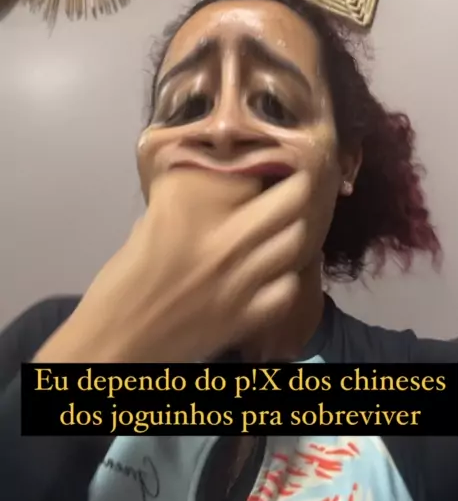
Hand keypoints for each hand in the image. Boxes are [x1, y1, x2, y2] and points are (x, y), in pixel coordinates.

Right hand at [34, 169, 310, 363]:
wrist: (118, 340)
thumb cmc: (125, 280)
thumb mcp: (151, 221)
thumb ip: (192, 198)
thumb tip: (230, 180)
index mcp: (189, 205)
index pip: (252, 166)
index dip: (263, 160)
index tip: (266, 161)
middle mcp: (222, 236)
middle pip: (292, 195)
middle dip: (296, 186)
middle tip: (289, 188)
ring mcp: (240, 278)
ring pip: (297, 238)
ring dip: (292, 230)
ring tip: (281, 229)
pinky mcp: (247, 314)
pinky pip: (289, 285)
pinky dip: (284, 278)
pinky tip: (270, 274)